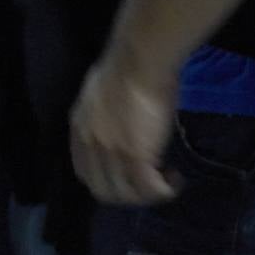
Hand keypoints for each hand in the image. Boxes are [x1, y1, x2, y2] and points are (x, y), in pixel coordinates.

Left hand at [69, 43, 181, 205]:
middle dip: (129, 194)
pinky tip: (175, 178)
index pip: (84, 172)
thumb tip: (120, 122)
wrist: (139, 59)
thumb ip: (105, 115)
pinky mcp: (134, 155)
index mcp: (79, 127)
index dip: (107, 180)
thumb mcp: (103, 93)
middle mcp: (90, 144)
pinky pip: (149, 188)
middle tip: (151, 183)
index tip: (129, 175)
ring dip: (149, 195)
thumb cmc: (129, 66)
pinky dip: (164, 190)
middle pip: (104, 191)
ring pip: (126, 195)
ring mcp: (110, 152)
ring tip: (167, 180)